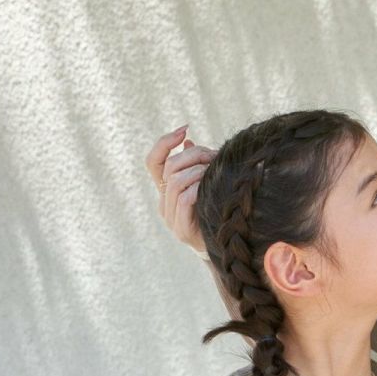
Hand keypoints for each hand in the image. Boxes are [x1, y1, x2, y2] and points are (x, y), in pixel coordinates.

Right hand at [145, 125, 214, 253]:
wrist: (222, 247)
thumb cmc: (214, 212)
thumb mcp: (204, 185)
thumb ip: (195, 166)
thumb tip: (188, 141)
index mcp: (165, 190)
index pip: (153, 161)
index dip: (165, 142)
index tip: (185, 128)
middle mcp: (163, 203)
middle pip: (169, 167)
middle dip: (194, 155)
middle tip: (215, 156)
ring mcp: (170, 217)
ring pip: (176, 182)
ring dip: (198, 171)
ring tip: (215, 171)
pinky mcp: (181, 229)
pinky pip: (184, 200)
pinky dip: (197, 188)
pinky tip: (210, 187)